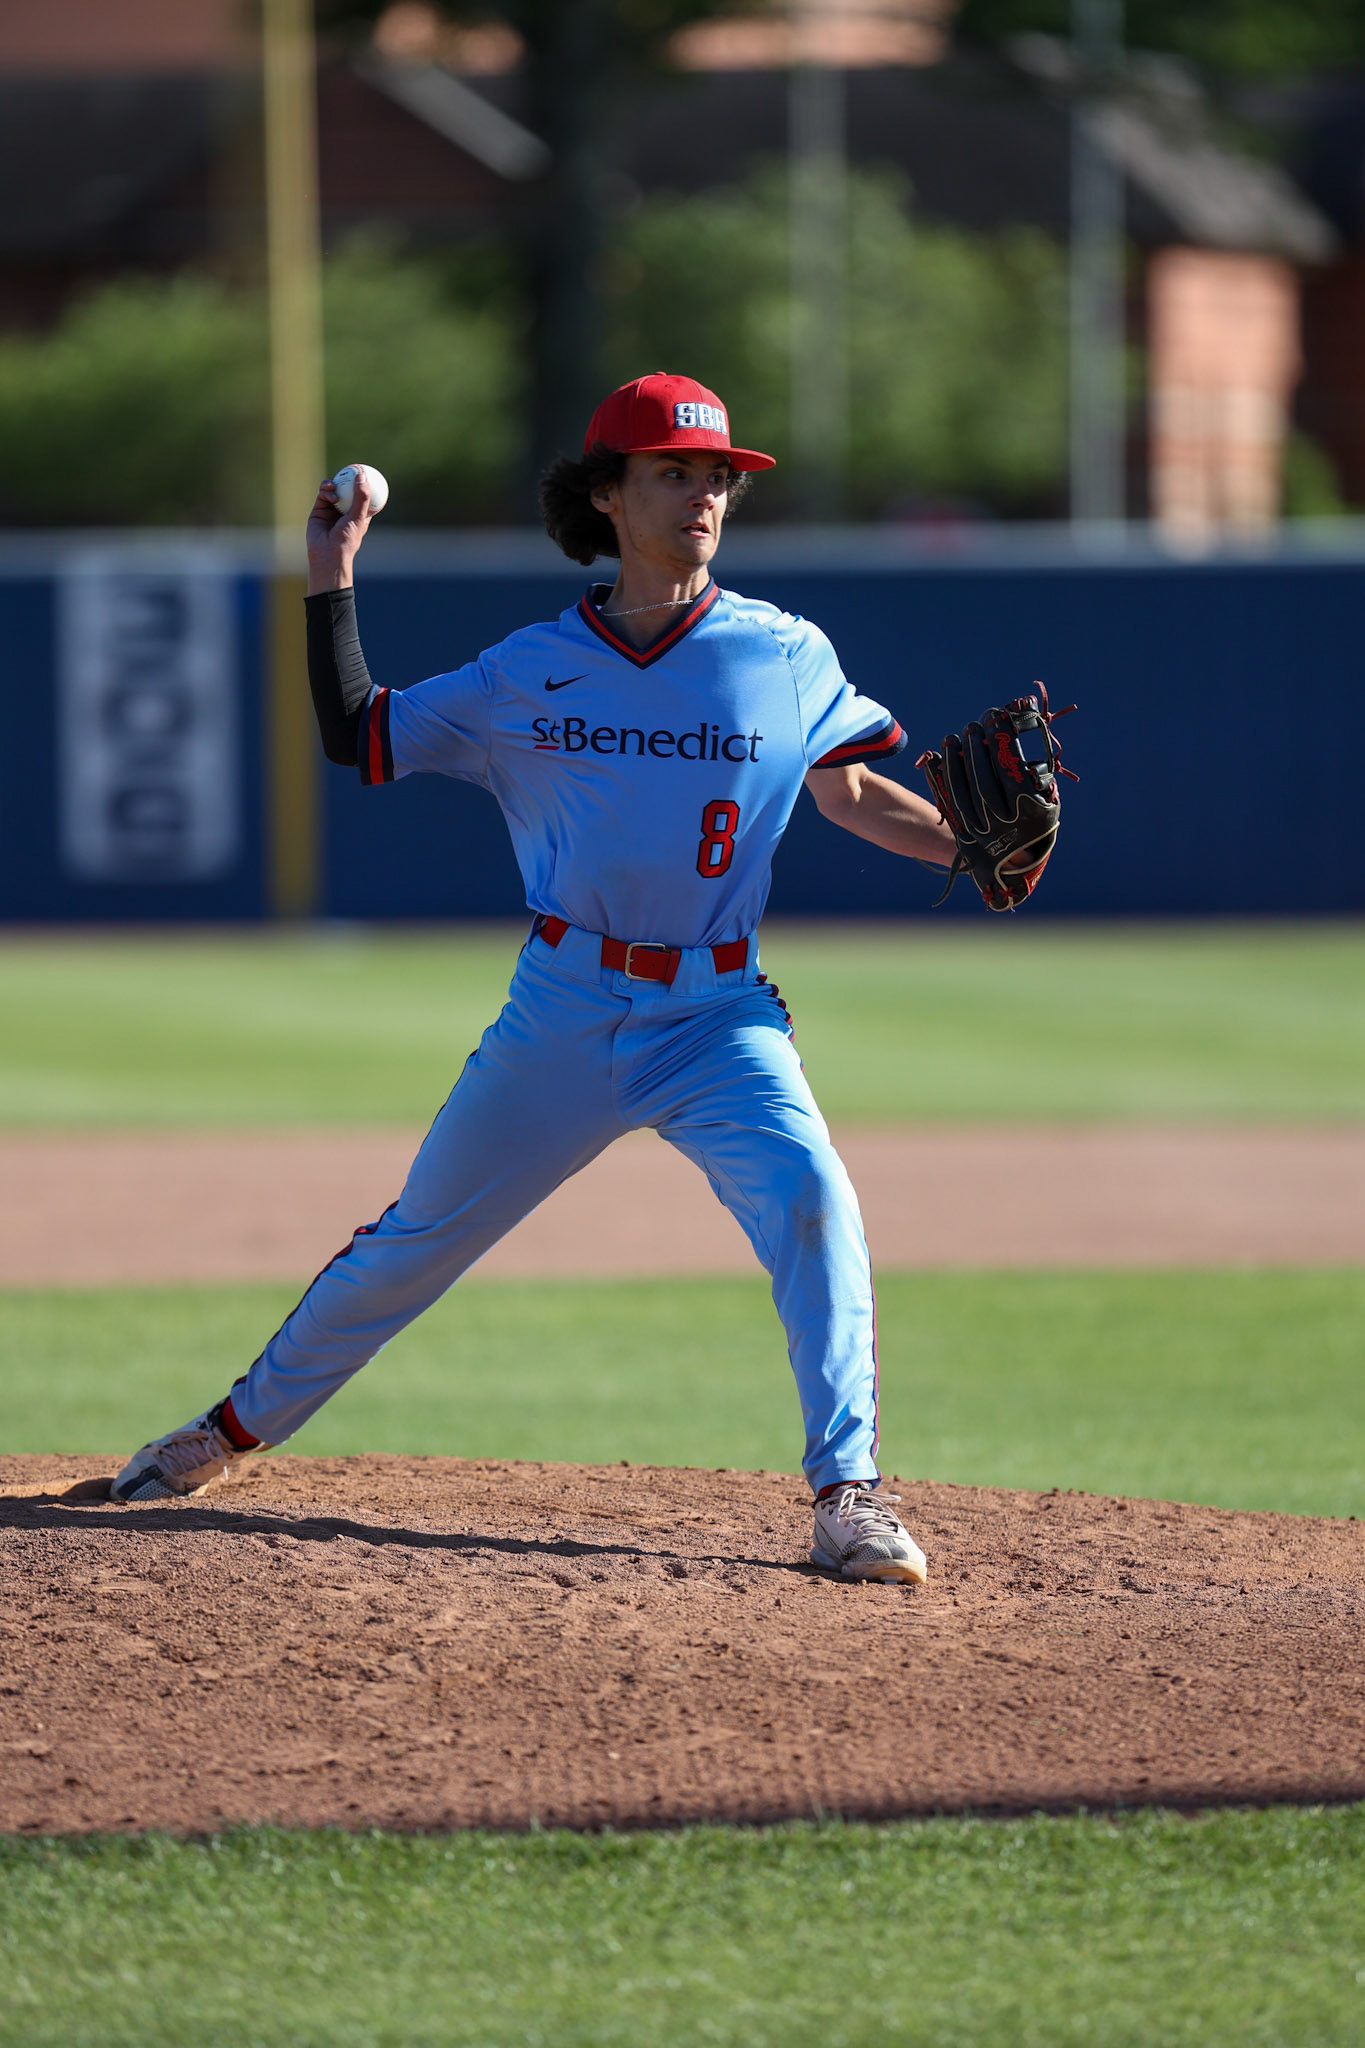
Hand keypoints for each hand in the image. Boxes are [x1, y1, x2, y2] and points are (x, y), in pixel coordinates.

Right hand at [306, 472, 375, 594]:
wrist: (326, 553)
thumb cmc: (346, 540)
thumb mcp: (358, 517)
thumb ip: (361, 497)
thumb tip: (363, 476)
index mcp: (358, 515)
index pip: (364, 496)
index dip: (366, 484)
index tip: (369, 472)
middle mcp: (345, 511)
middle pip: (348, 490)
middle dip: (349, 479)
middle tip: (352, 468)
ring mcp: (331, 510)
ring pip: (334, 490)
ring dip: (335, 484)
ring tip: (336, 484)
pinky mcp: (319, 509)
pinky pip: (323, 494)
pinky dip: (326, 490)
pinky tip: (330, 493)